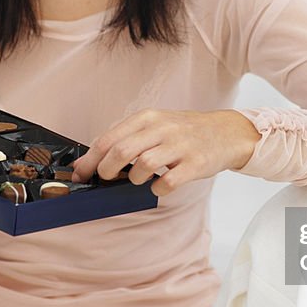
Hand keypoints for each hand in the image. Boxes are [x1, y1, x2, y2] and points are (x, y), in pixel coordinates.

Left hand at [71, 109, 259, 197]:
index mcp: (148, 117)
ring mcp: (180, 146)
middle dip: (106, 171)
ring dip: (134, 179)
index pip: (109, 138)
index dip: (90, 160)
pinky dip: (157, 189)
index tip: (80, 174)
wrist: (226, 132)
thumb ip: (124, 139)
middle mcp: (162, 128)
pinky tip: (159, 186)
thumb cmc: (184, 131)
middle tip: (107, 179)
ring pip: (142, 166)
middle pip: (121, 151)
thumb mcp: (155, 125)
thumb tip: (88, 162)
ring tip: (139, 178)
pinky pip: (168, 182)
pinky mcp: (195, 164)